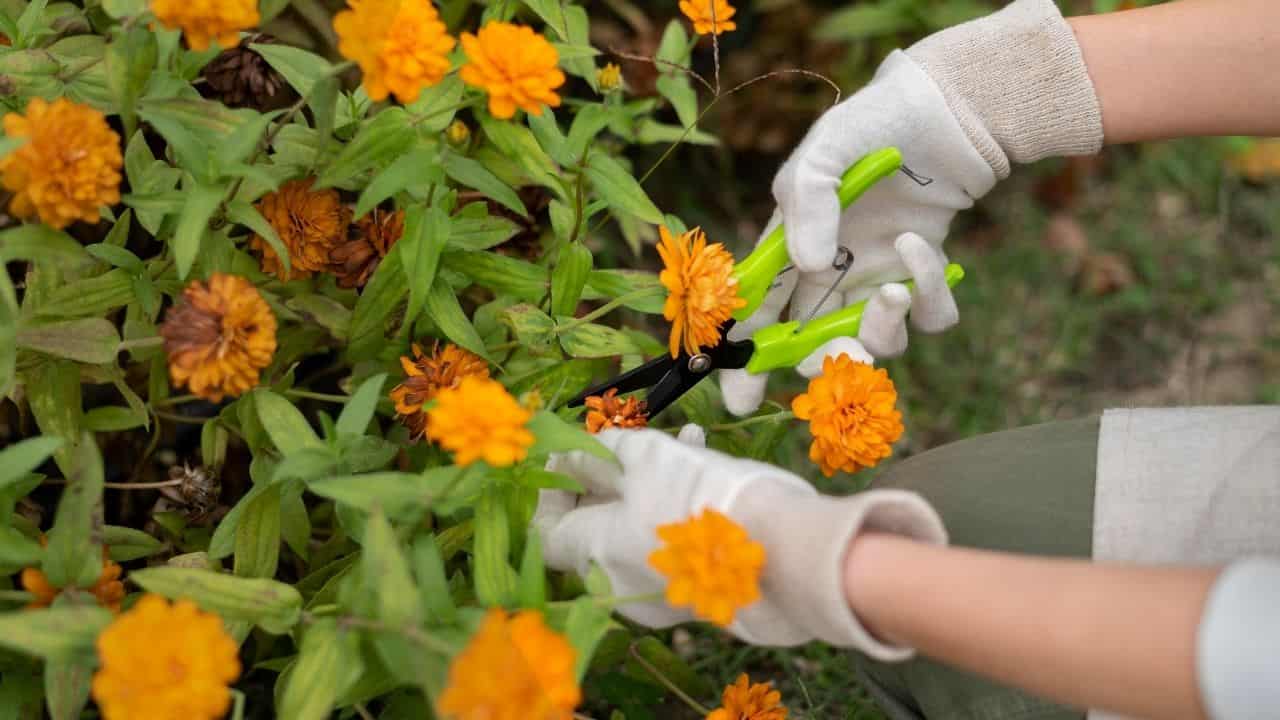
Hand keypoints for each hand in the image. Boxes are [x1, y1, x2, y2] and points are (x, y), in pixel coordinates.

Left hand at [534, 427, 947, 657]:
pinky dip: (673, 507)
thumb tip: (565, 454)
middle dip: (608, 476)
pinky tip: (703, 463)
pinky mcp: (695, 592)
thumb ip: (596, 453)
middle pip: (592, 526)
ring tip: (680, 439)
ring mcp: (656, 594)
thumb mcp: (643, 456)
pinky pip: (667, 545)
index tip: (570, 452)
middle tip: (631, 437)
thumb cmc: (703, 496)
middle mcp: (615, 583)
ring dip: (645, 482)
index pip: (544, 528)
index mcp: (592, 554)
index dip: (551, 487)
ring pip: (633, 529)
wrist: (786, 551)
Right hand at [720, 50, 998, 415]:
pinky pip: (930, 318)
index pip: (758, 312)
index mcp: (791, 249)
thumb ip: (807, 201)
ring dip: (880, 331)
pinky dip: (928, 294)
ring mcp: (879, 280)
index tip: (738, 394)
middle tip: (838, 360)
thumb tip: (809, 264)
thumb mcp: (825, 151)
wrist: (948, 109)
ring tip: (891, 294)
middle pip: (812, 343)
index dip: (745, 356)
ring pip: (874, 343)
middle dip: (820, 364)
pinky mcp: (925, 280)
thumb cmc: (874, 123)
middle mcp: (831, 274)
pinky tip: (919, 248)